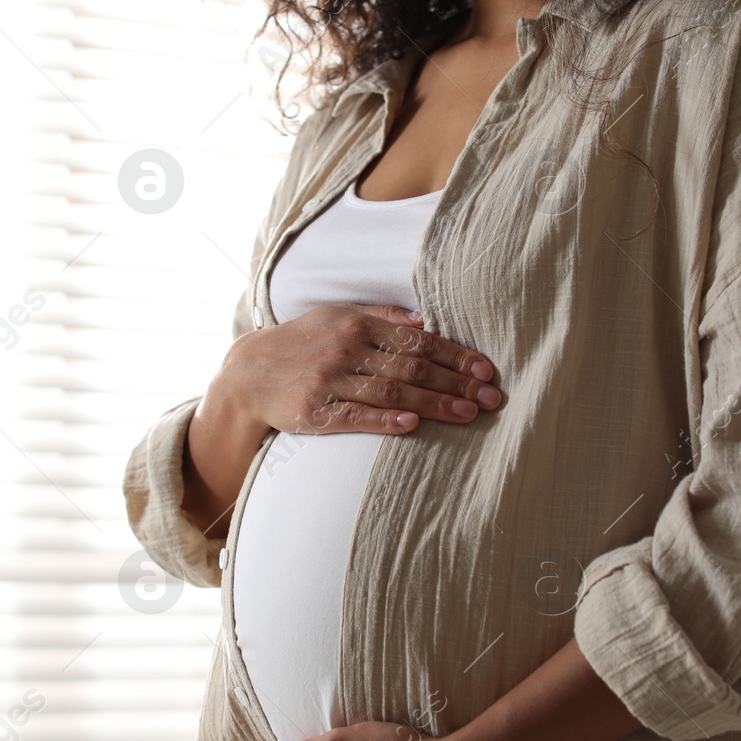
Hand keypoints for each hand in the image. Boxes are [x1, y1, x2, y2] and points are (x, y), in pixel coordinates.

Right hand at [218, 303, 501, 438]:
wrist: (248, 373)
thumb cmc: (302, 343)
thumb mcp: (336, 316)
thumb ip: (381, 317)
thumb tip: (423, 321)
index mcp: (356, 324)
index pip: (417, 341)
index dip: (454, 356)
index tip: (485, 370)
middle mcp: (345, 350)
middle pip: (411, 368)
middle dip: (455, 383)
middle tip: (491, 398)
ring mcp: (329, 382)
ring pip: (391, 393)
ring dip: (433, 405)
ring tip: (468, 415)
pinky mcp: (314, 412)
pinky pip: (355, 417)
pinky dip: (385, 420)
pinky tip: (413, 425)